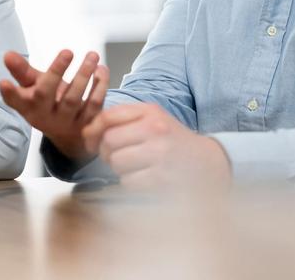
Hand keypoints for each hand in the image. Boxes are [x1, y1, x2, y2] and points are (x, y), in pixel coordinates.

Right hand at [0, 49, 108, 161]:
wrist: (70, 135)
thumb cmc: (48, 103)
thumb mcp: (34, 87)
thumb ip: (22, 71)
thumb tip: (8, 54)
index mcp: (29, 108)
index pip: (15, 101)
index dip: (9, 93)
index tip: (3, 83)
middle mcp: (45, 117)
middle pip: (47, 95)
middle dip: (56, 72)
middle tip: (67, 52)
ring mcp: (66, 122)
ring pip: (73, 99)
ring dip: (83, 75)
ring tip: (91, 56)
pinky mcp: (87, 125)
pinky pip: (94, 104)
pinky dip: (100, 86)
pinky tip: (101, 70)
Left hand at [82, 103, 231, 190]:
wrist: (207, 163)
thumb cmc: (173, 142)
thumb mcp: (153, 120)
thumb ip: (122, 120)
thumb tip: (87, 133)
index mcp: (151, 112)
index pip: (109, 116)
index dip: (93, 130)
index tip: (90, 140)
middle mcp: (155, 129)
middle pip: (109, 141)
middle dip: (106, 153)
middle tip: (118, 157)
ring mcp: (159, 153)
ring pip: (116, 162)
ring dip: (119, 169)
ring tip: (136, 167)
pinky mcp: (161, 177)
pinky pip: (127, 181)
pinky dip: (131, 183)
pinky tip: (146, 178)